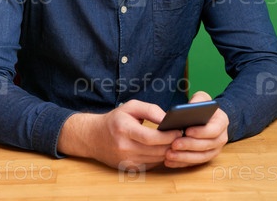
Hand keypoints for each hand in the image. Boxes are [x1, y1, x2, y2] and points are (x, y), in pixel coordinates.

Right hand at [59, 99, 181, 170]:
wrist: (94, 137)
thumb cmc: (116, 119)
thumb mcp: (131, 107)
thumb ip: (151, 109)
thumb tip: (168, 118)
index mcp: (124, 129)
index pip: (150, 137)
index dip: (167, 135)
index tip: (179, 130)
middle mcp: (124, 147)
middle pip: (155, 150)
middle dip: (172, 143)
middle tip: (182, 136)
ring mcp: (126, 161)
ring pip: (155, 160)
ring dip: (168, 151)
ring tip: (175, 141)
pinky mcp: (129, 169)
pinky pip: (151, 165)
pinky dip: (159, 157)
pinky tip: (163, 149)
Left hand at [164, 91, 228, 168]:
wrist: (209, 118)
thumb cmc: (204, 106)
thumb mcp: (202, 98)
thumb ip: (197, 100)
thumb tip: (188, 108)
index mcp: (222, 122)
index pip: (213, 130)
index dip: (200, 132)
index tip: (186, 130)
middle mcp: (221, 138)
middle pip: (206, 145)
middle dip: (189, 146)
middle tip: (174, 144)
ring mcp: (215, 150)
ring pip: (200, 157)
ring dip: (184, 157)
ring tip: (169, 155)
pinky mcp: (206, 157)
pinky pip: (194, 163)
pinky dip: (181, 163)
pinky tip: (169, 161)